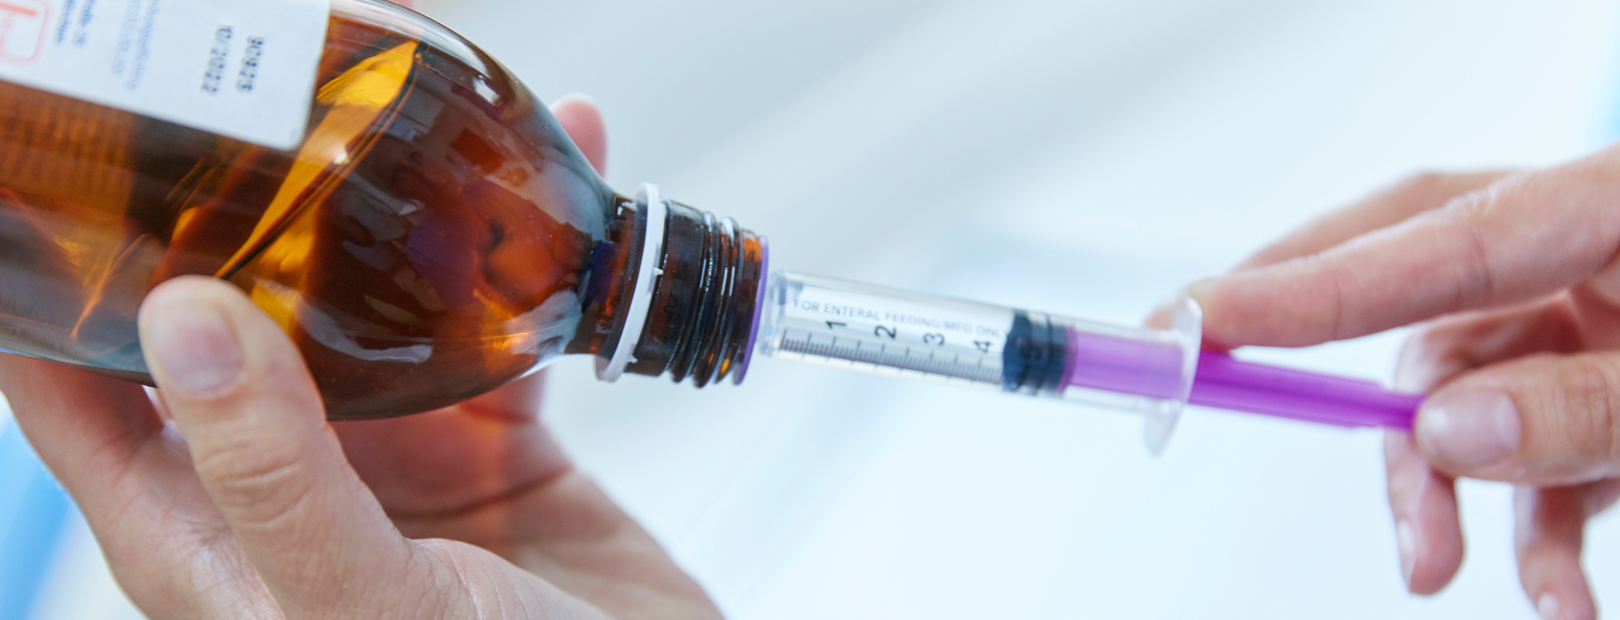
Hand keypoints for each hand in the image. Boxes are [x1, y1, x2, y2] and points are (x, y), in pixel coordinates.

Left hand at [0, 97, 722, 618]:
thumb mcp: (360, 604)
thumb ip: (272, 475)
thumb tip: (185, 321)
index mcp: (204, 533)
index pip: (74, 385)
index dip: (58, 275)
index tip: (72, 161)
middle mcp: (286, 480)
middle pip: (226, 317)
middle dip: (237, 209)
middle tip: (263, 111)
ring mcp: (395, 458)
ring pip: (369, 305)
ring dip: (395, 219)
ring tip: (416, 132)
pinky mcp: (496, 444)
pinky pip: (495, 328)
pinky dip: (526, 264)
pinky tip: (557, 198)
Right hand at [1186, 158, 1619, 619]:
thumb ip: (1582, 408)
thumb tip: (1445, 432)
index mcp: (1608, 205)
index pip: (1430, 239)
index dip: (1303, 282)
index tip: (1195, 320)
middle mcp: (1578, 249)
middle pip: (1406, 289)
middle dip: (1315, 359)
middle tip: (1208, 385)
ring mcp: (1584, 313)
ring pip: (1456, 392)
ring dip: (1436, 489)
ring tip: (1436, 568)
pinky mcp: (1592, 380)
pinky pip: (1527, 451)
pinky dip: (1525, 528)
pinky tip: (1554, 593)